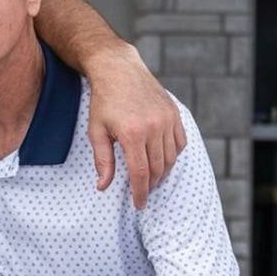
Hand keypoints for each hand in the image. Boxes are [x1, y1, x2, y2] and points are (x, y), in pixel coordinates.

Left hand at [83, 41, 184, 208]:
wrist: (119, 70)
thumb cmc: (104, 102)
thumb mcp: (96, 131)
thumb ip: (102, 161)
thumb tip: (103, 187)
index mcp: (132, 133)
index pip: (140, 173)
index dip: (140, 192)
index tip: (139, 205)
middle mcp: (153, 127)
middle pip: (158, 168)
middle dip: (151, 185)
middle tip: (144, 194)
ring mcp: (167, 120)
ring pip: (171, 158)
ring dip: (163, 173)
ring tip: (152, 180)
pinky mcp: (174, 114)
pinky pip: (180, 143)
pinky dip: (173, 156)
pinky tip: (163, 161)